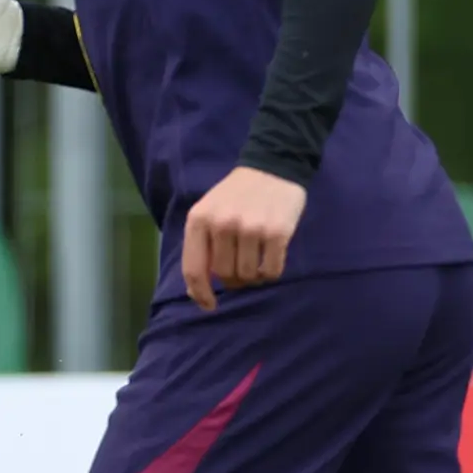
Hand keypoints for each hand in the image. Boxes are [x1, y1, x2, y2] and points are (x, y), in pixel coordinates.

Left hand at [179, 165, 306, 310]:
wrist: (272, 167)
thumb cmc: (236, 195)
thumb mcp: (209, 212)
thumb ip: (201, 246)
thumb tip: (198, 292)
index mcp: (199, 220)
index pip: (194, 269)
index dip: (200, 294)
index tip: (209, 305)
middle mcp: (222, 224)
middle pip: (225, 275)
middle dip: (233, 279)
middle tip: (242, 265)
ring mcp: (251, 228)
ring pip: (248, 276)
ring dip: (254, 275)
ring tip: (258, 258)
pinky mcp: (277, 232)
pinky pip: (271, 270)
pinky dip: (271, 271)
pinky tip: (272, 257)